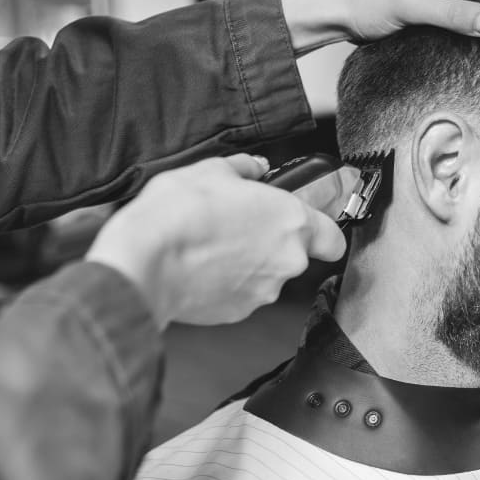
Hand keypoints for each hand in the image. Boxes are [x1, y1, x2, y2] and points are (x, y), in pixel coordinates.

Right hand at [85, 155, 345, 328]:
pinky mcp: (238, 312)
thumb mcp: (211, 170)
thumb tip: (254, 167)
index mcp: (291, 221)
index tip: (314, 230)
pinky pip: (241, 295)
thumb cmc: (180, 214)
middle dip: (272, 244)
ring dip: (249, 264)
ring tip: (213, 246)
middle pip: (295, 255)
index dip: (324, 234)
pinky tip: (202, 268)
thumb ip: (243, 168)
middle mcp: (286, 260)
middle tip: (240, 227)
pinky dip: (227, 284)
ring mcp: (264, 291)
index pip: (333, 238)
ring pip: (267, 276)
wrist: (145, 262)